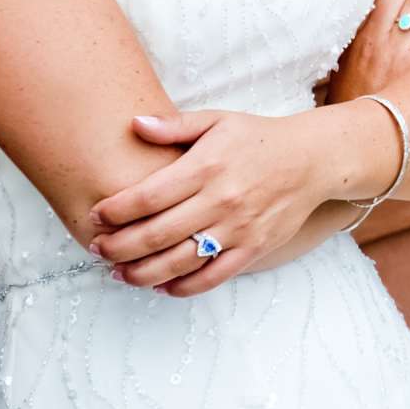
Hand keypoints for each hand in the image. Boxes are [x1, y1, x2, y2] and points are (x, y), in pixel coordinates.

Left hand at [90, 109, 333, 296]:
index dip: (115, 210)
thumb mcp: (218, 120)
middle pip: (156, 234)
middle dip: (118, 246)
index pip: (148, 196)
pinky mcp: (253, 249)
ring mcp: (238, 229)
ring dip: (141, 273)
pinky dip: (182, 287)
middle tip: (99, 248)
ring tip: (119, 273)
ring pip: (178, 262)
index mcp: (207, 166)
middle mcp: (221, 200)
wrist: (313, 159)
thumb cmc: (260, 138)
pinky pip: (211, 277)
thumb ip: (175, 126)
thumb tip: (134, 124)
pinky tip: (161, 285)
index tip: (96, 216)